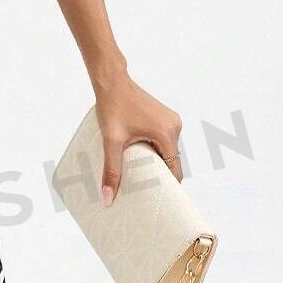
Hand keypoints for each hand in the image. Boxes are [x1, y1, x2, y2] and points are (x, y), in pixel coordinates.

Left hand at [92, 72, 182, 203]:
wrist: (112, 82)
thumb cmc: (112, 107)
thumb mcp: (111, 141)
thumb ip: (111, 170)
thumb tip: (107, 198)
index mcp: (166, 133)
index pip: (174, 169)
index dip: (167, 187)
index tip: (158, 201)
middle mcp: (174, 126)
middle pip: (172, 161)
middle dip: (159, 175)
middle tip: (145, 191)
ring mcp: (172, 121)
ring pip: (168, 151)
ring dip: (156, 162)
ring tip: (140, 174)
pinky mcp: (165, 117)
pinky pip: (164, 140)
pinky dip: (155, 150)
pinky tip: (140, 157)